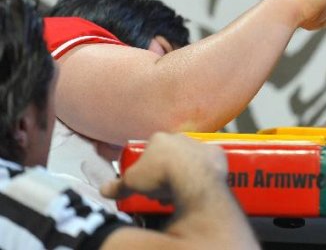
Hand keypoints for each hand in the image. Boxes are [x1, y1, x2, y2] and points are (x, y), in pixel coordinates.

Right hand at [101, 132, 226, 203]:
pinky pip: (210, 164)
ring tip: (178, 193)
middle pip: (171, 154)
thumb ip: (117, 185)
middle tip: (162, 190)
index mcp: (159, 138)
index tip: (147, 181)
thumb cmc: (161, 175)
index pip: (150, 150)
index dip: (147, 168)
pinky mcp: (217, 155)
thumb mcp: (131, 182)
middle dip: (166, 171)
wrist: (192, 177)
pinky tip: (198, 187)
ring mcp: (200, 144)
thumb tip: (105, 190)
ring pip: (190, 158)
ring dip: (185, 173)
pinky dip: (205, 174)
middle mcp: (181, 137)